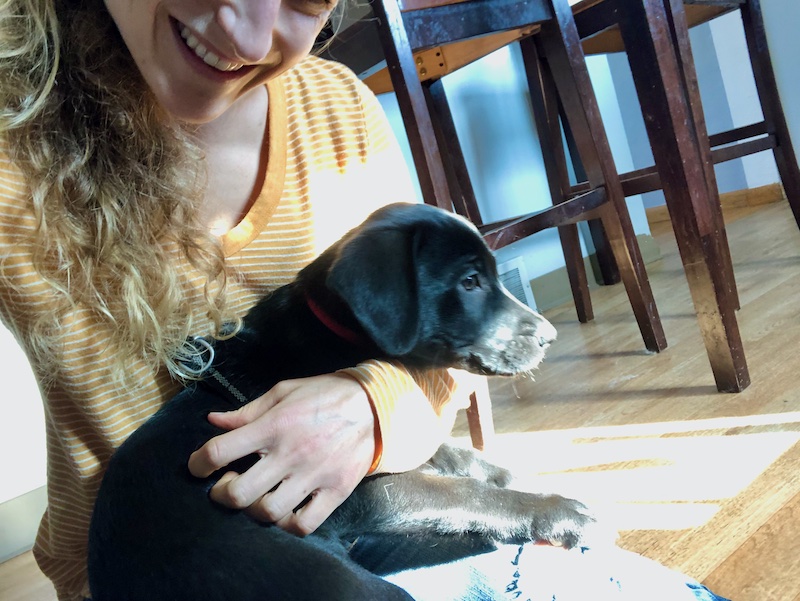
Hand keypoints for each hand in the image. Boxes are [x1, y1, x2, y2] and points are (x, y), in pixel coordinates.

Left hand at [188, 373, 376, 535]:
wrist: (376, 405)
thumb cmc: (324, 395)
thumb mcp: (284, 391)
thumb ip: (247, 410)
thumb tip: (212, 421)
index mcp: (274, 425)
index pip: (220, 450)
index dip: (198, 463)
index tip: (198, 466)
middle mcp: (290, 453)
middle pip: (239, 493)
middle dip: (222, 494)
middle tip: (226, 485)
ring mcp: (314, 475)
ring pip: (268, 512)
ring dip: (253, 509)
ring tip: (256, 496)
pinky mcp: (335, 491)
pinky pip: (304, 524)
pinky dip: (287, 524)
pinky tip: (284, 510)